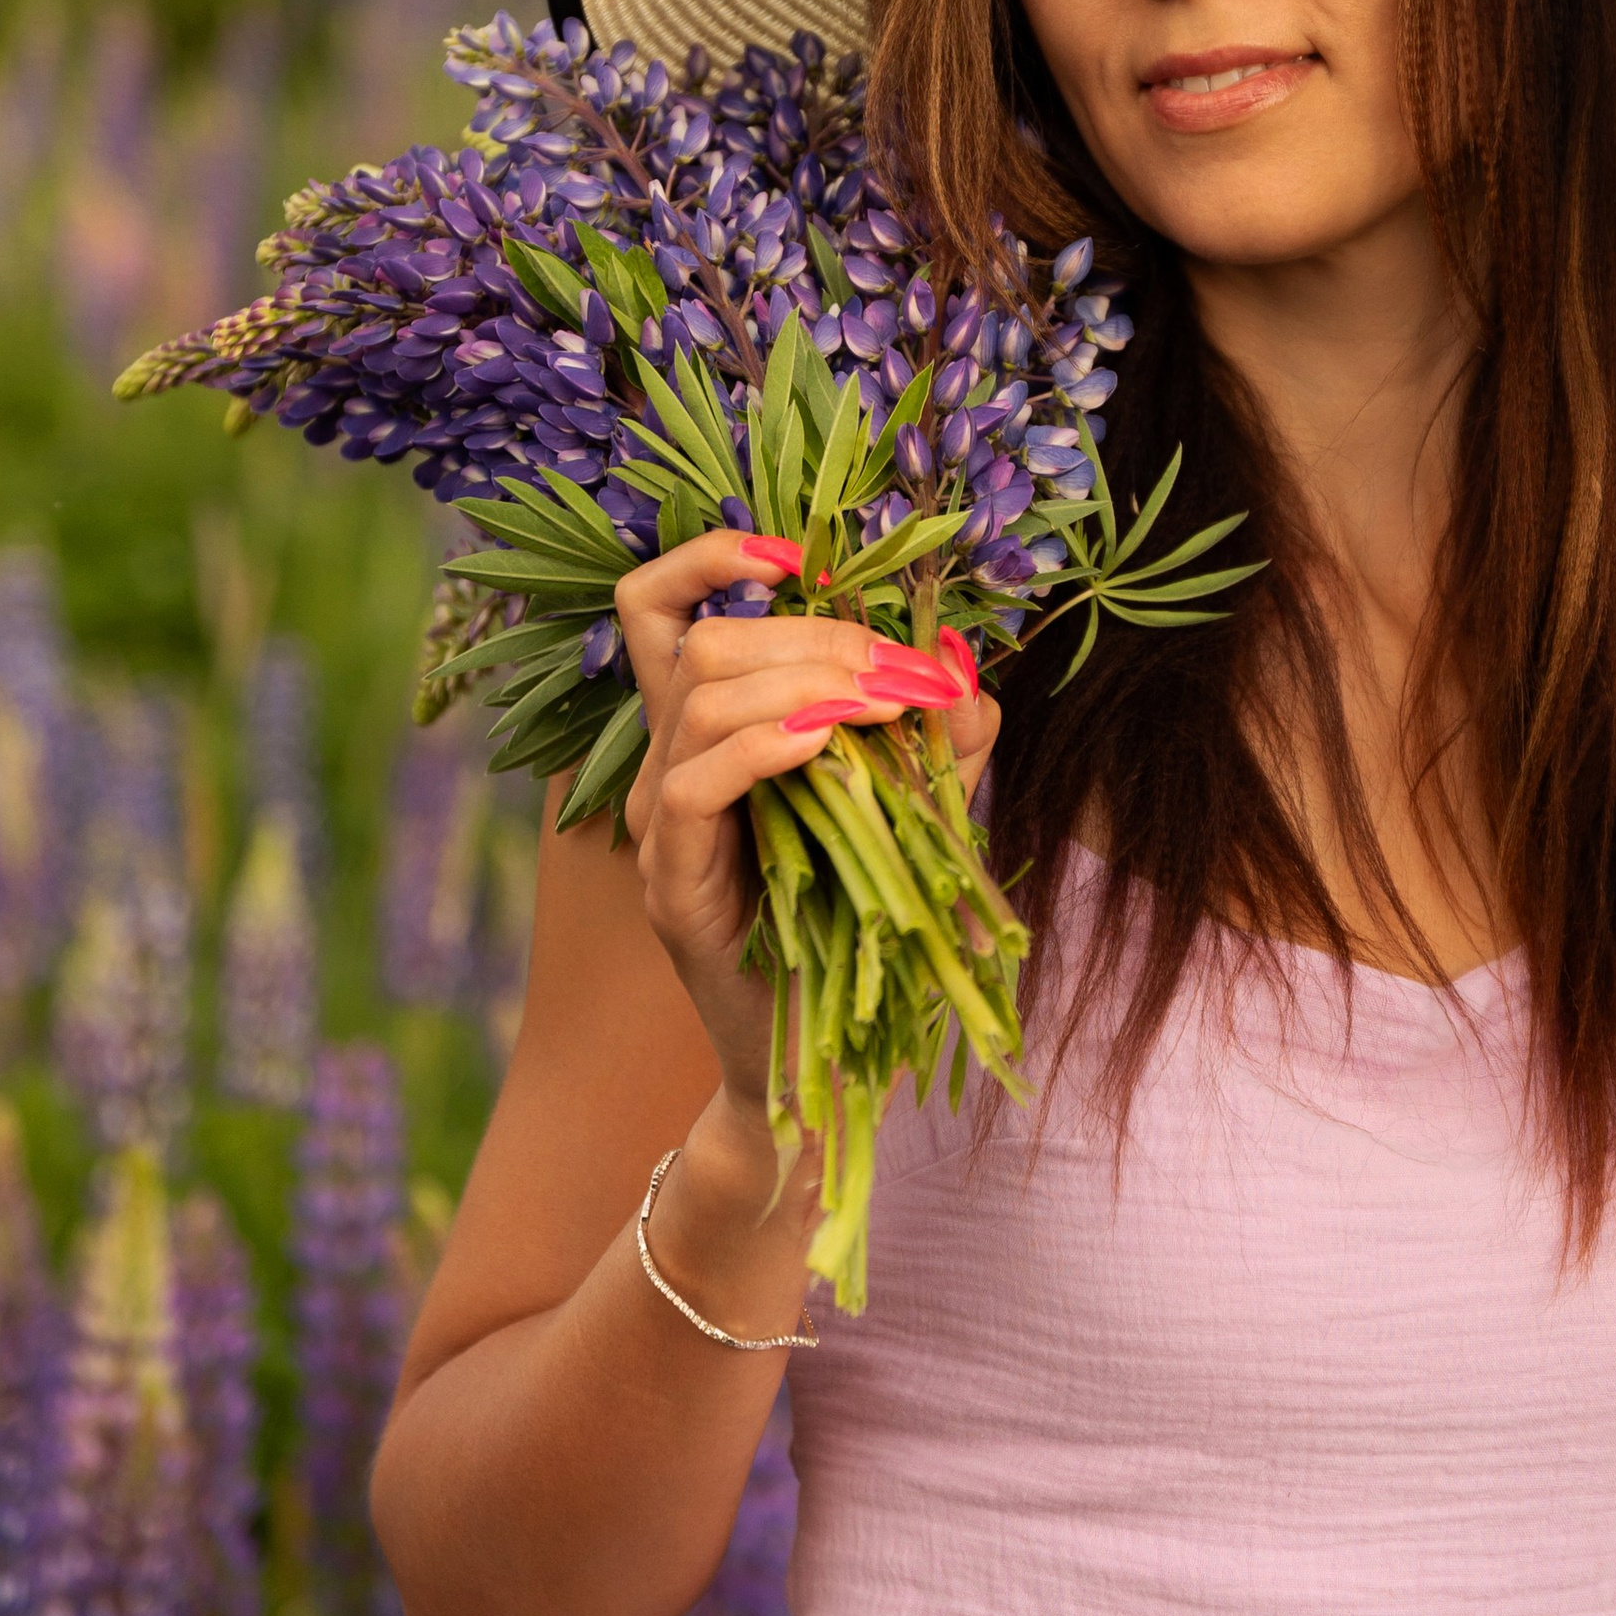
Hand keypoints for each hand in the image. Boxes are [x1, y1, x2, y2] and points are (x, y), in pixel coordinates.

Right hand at [615, 529, 1000, 1107]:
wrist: (826, 1060)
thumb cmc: (863, 930)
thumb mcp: (919, 813)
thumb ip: (942, 740)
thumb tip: (959, 664)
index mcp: (708, 734)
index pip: (656, 611)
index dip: (705, 559)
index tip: (793, 554)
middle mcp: (668, 769)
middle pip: (702, 642)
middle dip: (811, 633)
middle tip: (900, 674)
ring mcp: (661, 827)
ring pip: (698, 696)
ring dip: (806, 682)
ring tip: (883, 707)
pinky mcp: (671, 886)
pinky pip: (694, 783)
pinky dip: (764, 744)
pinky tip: (826, 746)